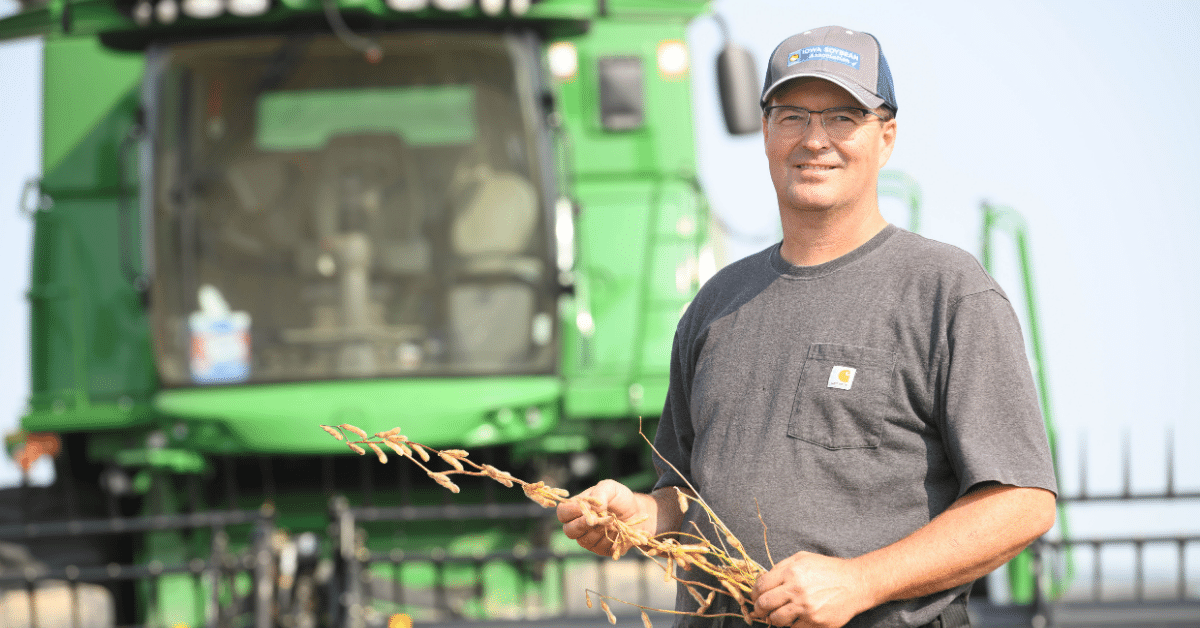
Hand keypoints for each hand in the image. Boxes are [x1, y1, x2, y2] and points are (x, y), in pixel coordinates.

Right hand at [557, 479, 652, 557]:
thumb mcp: (611, 488)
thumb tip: (593, 508)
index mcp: (577, 508)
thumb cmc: (621, 499)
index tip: (586, 509)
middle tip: (596, 519)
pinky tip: (617, 531)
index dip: (571, 512)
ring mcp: (589, 538)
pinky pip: (599, 548)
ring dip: (599, 531)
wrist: (639, 513)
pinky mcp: (600, 548)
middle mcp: (579, 525)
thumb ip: (600, 492)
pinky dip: (609, 538)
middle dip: (583, 525)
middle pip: (569, 531)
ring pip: (584, 541)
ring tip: (612, 521)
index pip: (563, 513)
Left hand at [749, 551, 872, 627]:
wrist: (855, 583)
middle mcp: (796, 589)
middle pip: (764, 604)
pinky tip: (796, 619)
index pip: (761, 586)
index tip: (755, 598)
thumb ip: (781, 568)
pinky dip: (792, 625)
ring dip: (774, 619)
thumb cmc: (828, 569)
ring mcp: (806, 607)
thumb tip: (762, 581)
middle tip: (759, 611)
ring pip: (776, 619)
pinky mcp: (815, 622)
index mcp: (791, 572)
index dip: (753, 594)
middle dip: (758, 609)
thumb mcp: (802, 558)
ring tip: (778, 616)